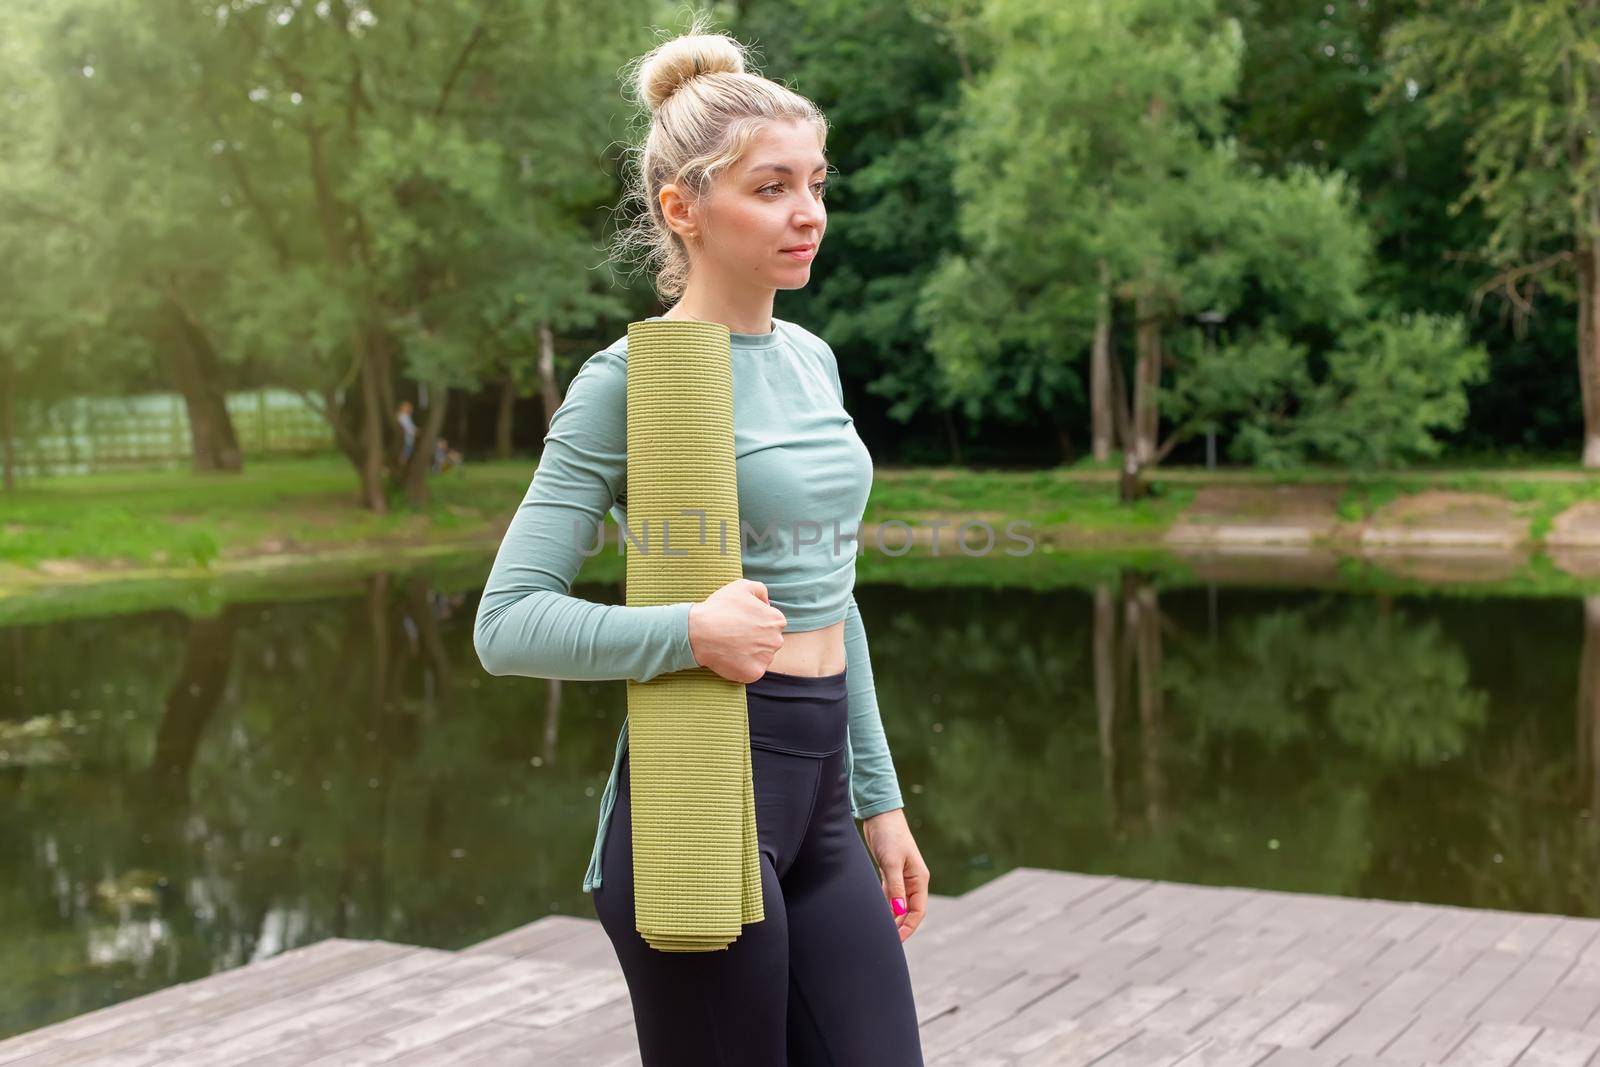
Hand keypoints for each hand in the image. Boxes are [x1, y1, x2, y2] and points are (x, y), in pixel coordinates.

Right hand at [687, 579, 786, 683]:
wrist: (699, 631)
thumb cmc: (719, 607)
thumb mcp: (742, 586)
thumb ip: (760, 590)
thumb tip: (767, 603)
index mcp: (777, 620)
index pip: (772, 624)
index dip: (756, 623)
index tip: (742, 624)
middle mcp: (776, 640)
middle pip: (769, 642)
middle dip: (756, 639)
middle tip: (735, 635)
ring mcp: (766, 658)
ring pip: (761, 657)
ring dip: (750, 654)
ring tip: (731, 646)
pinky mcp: (754, 673)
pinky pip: (752, 671)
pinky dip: (742, 667)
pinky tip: (730, 657)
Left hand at [862, 808, 928, 942]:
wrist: (880, 815)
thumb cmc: (889, 835)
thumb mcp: (891, 863)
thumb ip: (895, 888)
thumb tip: (898, 912)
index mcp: (919, 879)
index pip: (918, 910)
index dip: (909, 927)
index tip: (897, 939)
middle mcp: (913, 880)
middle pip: (910, 910)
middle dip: (900, 925)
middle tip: (886, 939)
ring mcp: (902, 876)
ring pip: (899, 903)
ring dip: (892, 916)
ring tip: (881, 930)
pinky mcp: (891, 872)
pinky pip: (890, 894)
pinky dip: (885, 904)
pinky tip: (877, 913)